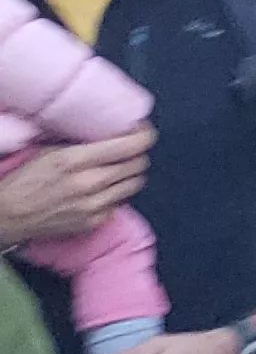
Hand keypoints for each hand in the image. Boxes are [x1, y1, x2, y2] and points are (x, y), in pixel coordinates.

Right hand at [0, 131, 150, 247]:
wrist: (8, 216)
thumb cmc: (26, 180)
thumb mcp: (51, 152)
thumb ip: (84, 144)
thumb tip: (114, 134)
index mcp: (76, 160)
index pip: (131, 146)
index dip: (143, 136)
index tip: (141, 130)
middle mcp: (90, 183)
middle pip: (138, 164)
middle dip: (137, 154)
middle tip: (129, 149)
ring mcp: (94, 206)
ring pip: (135, 184)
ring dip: (131, 174)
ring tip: (118, 168)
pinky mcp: (94, 222)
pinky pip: (121, 203)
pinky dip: (117, 193)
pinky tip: (104, 188)